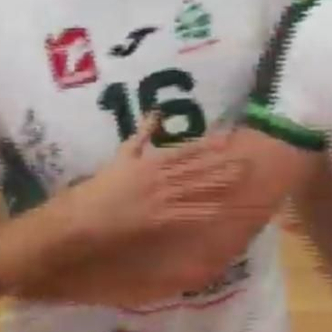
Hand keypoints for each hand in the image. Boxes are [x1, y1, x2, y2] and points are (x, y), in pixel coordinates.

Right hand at [65, 113, 254, 243]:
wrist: (84, 215)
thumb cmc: (102, 186)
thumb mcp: (121, 156)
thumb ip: (141, 135)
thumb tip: (155, 113)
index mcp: (151, 163)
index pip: (185, 151)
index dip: (208, 145)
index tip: (228, 138)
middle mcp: (160, 178)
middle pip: (197, 169)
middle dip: (222, 164)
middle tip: (247, 159)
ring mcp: (161, 198)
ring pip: (196, 189)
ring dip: (219, 184)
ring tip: (240, 179)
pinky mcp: (159, 218)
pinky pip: (186, 214)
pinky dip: (204, 212)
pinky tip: (221, 210)